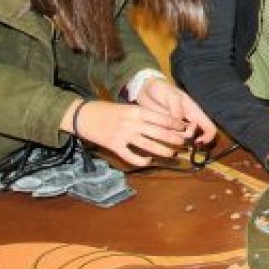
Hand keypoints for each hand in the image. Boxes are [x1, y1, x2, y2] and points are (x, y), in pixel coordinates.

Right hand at [66, 99, 198, 166]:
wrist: (83, 116)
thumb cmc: (106, 110)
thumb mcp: (127, 107)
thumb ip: (142, 114)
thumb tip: (162, 122)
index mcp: (137, 111)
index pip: (163, 118)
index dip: (177, 125)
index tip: (185, 129)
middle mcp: (133, 123)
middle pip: (160, 133)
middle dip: (175, 140)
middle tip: (184, 144)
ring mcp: (124, 135)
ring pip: (149, 146)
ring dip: (164, 151)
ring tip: (173, 154)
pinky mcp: (115, 146)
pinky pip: (132, 156)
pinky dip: (142, 160)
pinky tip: (148, 161)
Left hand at [136, 77, 216, 144]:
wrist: (145, 90)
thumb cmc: (162, 89)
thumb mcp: (171, 96)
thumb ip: (176, 110)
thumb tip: (181, 126)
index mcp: (195, 111)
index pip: (210, 128)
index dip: (208, 137)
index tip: (197, 142)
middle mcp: (188, 121)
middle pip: (193, 136)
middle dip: (183, 137)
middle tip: (171, 131)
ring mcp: (177, 126)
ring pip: (180, 139)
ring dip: (172, 138)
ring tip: (161, 129)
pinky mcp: (166, 129)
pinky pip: (168, 139)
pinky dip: (164, 139)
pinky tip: (157, 133)